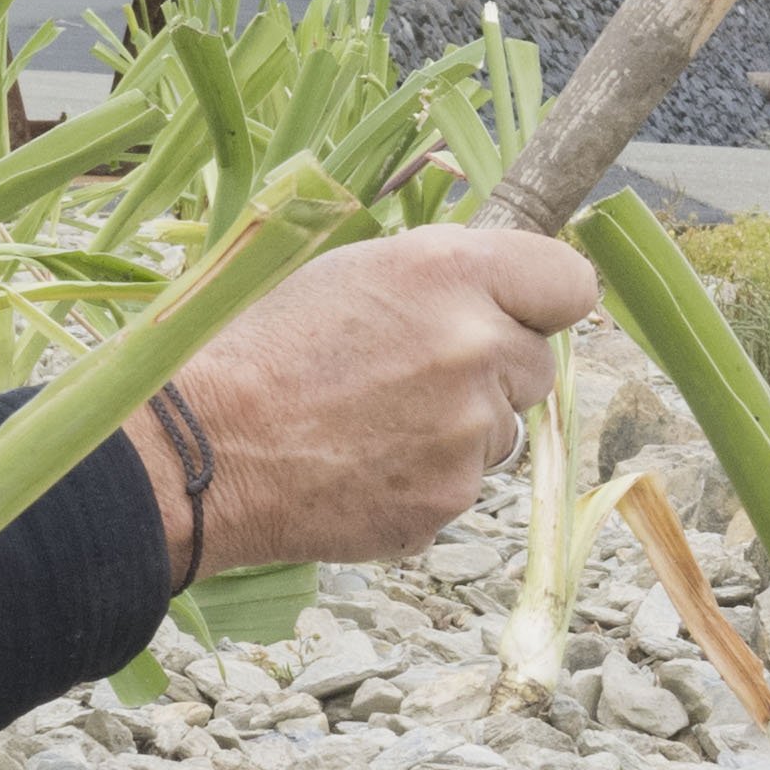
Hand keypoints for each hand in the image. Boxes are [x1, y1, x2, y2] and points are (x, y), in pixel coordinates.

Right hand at [163, 225, 602, 570]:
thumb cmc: (257, 344)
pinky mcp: (447, 501)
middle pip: (537, 365)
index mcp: (452, 272)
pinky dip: (421, 480)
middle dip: (491, 370)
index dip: (540, 299)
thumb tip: (497, 288)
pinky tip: (357, 463)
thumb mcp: (349, 268)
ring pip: (499, 432)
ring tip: (367, 421)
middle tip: (410, 373)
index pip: (570, 284)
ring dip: (455, 429)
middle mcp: (477, 349)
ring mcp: (468, 435)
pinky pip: (459, 485)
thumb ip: (440, 276)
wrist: (199, 447)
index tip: (515, 311)